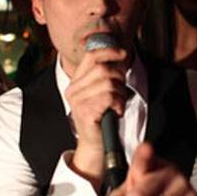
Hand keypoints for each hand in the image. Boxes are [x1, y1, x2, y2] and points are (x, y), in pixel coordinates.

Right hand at [65, 46, 127, 180]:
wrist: (96, 144)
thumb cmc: (102, 117)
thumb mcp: (102, 92)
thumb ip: (106, 75)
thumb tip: (120, 55)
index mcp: (76, 82)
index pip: (91, 56)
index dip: (109, 51)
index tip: (123, 54)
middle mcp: (73, 90)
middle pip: (102, 69)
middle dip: (119, 77)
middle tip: (122, 91)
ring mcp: (78, 101)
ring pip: (109, 83)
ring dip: (121, 93)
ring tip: (118, 104)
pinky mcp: (85, 112)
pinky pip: (109, 97)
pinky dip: (119, 103)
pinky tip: (117, 111)